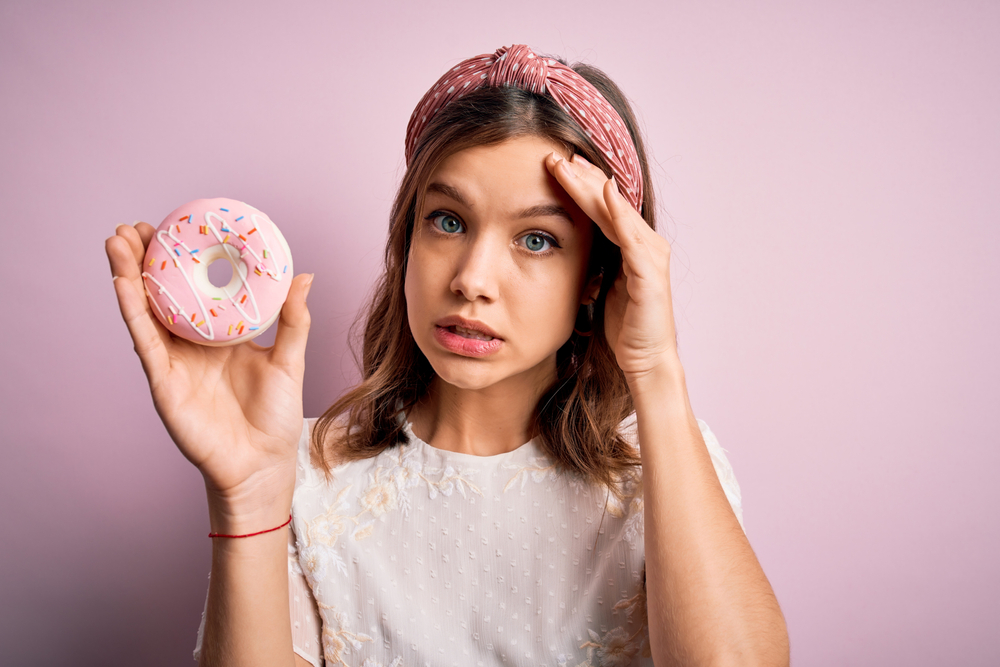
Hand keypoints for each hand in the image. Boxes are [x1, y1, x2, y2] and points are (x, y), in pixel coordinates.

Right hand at [106, 222, 312, 525]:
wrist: (262, 464)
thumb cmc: (276, 416)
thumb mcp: (289, 360)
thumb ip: (294, 320)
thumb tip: (304, 274)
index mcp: (218, 335)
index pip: (193, 289)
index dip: (180, 260)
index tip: (173, 224)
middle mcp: (190, 344)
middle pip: (160, 294)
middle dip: (145, 259)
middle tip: (134, 225)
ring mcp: (173, 362)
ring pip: (144, 311)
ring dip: (129, 275)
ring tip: (119, 240)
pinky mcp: (164, 382)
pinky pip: (145, 342)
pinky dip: (132, 312)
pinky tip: (122, 284)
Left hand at [545, 152, 680, 384]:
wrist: (645, 361)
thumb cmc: (624, 327)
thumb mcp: (602, 286)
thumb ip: (593, 262)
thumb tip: (569, 246)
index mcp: (630, 247)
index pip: (603, 207)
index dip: (581, 184)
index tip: (555, 163)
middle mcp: (645, 245)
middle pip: (609, 202)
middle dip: (582, 177)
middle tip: (554, 155)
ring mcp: (650, 257)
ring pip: (617, 213)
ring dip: (593, 187)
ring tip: (570, 165)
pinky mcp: (649, 274)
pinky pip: (632, 238)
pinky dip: (619, 214)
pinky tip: (606, 194)